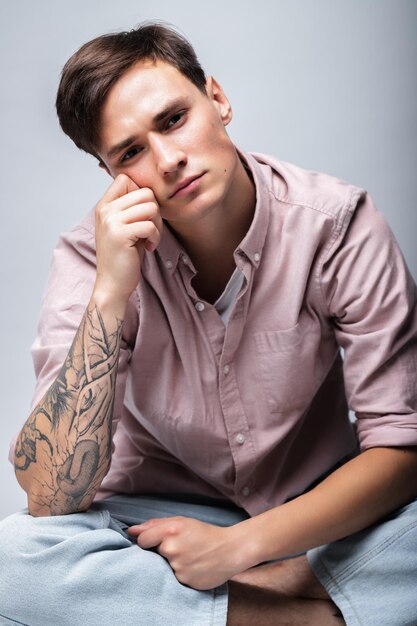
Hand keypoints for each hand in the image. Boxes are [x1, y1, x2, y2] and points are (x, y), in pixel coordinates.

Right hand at [94, 174, 162, 303]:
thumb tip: (150, 191)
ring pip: (150, 207)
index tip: (143, 214)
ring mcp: (111, 221)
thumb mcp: (124, 227)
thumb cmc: (123, 257)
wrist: (112, 284)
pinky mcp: (120, 235)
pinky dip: (156, 237)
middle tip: (152, 230)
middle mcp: (105, 210)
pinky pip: (150, 225)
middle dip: (155, 211)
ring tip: (150, 239)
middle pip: (144, 192)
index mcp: (104, 206)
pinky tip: (149, 248)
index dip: (141, 193)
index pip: (125, 178)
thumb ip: (132, 208)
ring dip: (157, 225)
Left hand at [129, 516, 249, 589]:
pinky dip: (182, 573)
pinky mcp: (184, 581)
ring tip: (190, 557)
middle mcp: (172, 548)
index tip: (156, 541)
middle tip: (182, 548)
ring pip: (165, 567)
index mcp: (171, 530)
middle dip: (163, 551)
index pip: (142, 540)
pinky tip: (194, 567)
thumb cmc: (205, 534)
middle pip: (154, 553)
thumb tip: (131, 530)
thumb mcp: (182, 522)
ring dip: (173, 563)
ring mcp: (178, 567)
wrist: (230, 550)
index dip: (148, 540)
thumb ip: (155, 524)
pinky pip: (175, 578)